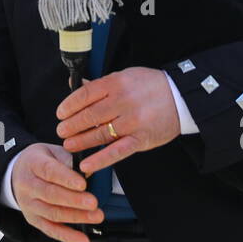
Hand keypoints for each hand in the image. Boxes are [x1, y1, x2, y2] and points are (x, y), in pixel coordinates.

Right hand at [9, 143, 100, 241]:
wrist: (17, 173)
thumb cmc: (39, 161)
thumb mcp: (52, 152)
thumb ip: (69, 160)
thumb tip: (88, 171)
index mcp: (33, 164)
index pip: (49, 171)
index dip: (66, 178)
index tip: (83, 184)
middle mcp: (28, 186)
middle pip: (51, 195)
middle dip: (74, 200)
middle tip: (93, 203)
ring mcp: (29, 205)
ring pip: (53, 214)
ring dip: (76, 217)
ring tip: (95, 216)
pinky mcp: (34, 220)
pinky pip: (51, 230)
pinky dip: (68, 237)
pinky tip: (83, 240)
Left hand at [56, 67, 180, 175]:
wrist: (182, 97)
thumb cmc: (150, 86)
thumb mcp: (125, 77)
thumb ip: (101, 84)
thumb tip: (76, 86)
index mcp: (116, 83)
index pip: (85, 95)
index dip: (69, 105)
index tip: (60, 113)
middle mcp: (123, 101)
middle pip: (90, 115)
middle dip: (72, 125)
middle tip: (61, 131)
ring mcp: (132, 122)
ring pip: (100, 134)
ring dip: (81, 141)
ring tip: (69, 144)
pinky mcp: (141, 139)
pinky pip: (117, 151)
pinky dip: (100, 159)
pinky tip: (86, 164)